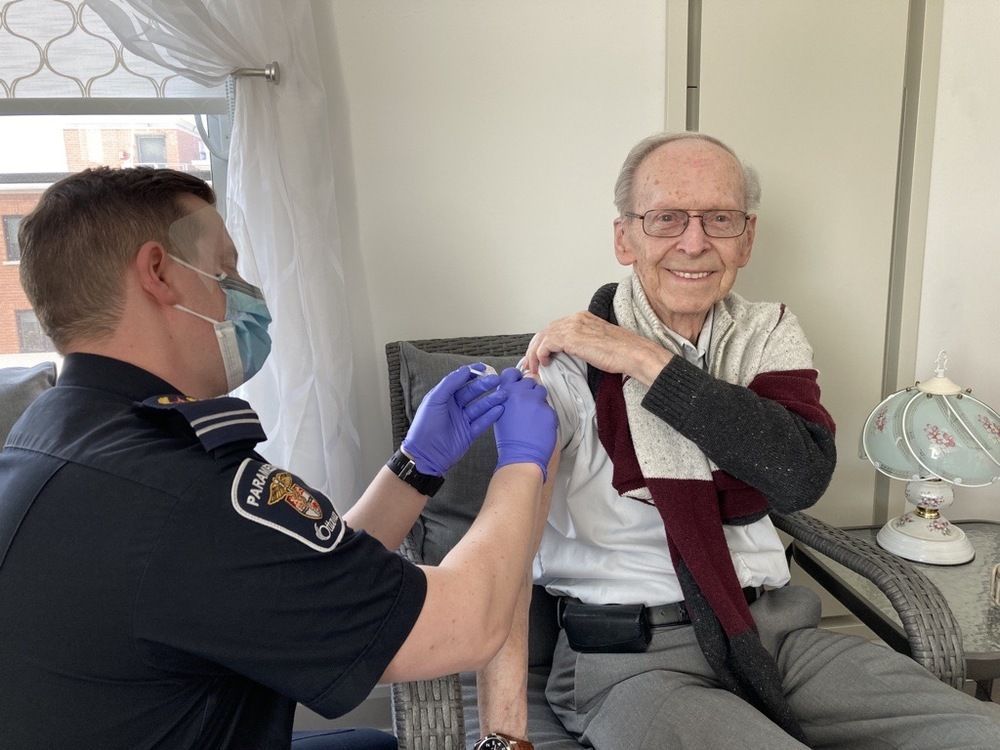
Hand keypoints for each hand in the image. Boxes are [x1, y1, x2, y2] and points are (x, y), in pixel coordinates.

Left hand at [403, 364, 505, 475]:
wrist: (425, 455)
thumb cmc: (425, 426)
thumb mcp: (434, 400)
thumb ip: (449, 384)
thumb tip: (465, 370)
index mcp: (444, 397)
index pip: (460, 381)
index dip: (472, 373)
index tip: (484, 368)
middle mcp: (454, 407)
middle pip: (472, 392)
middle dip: (485, 385)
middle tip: (497, 380)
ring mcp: (462, 421)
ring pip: (480, 407)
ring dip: (492, 400)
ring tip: (504, 394)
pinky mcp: (469, 434)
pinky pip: (482, 422)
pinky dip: (491, 416)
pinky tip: (500, 409)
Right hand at [494, 368, 556, 479]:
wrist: (521, 455)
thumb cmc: (508, 438)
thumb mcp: (500, 413)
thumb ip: (508, 398)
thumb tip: (517, 389)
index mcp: (506, 393)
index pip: (512, 373)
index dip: (516, 377)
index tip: (518, 382)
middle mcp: (521, 394)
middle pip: (529, 381)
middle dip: (529, 390)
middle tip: (526, 404)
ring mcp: (536, 402)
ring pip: (541, 391)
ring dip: (538, 400)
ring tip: (533, 415)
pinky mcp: (549, 411)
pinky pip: (548, 407)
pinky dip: (545, 414)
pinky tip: (539, 424)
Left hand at [524, 311, 671, 384]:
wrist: (634, 353)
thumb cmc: (622, 353)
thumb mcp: (597, 345)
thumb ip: (581, 345)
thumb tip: (567, 356)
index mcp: (583, 318)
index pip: (556, 328)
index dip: (544, 343)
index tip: (539, 357)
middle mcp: (576, 318)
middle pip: (546, 330)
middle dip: (535, 347)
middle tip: (530, 363)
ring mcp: (573, 326)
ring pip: (543, 336)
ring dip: (534, 353)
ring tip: (534, 367)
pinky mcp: (571, 337)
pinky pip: (546, 344)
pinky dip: (541, 354)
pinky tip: (544, 363)